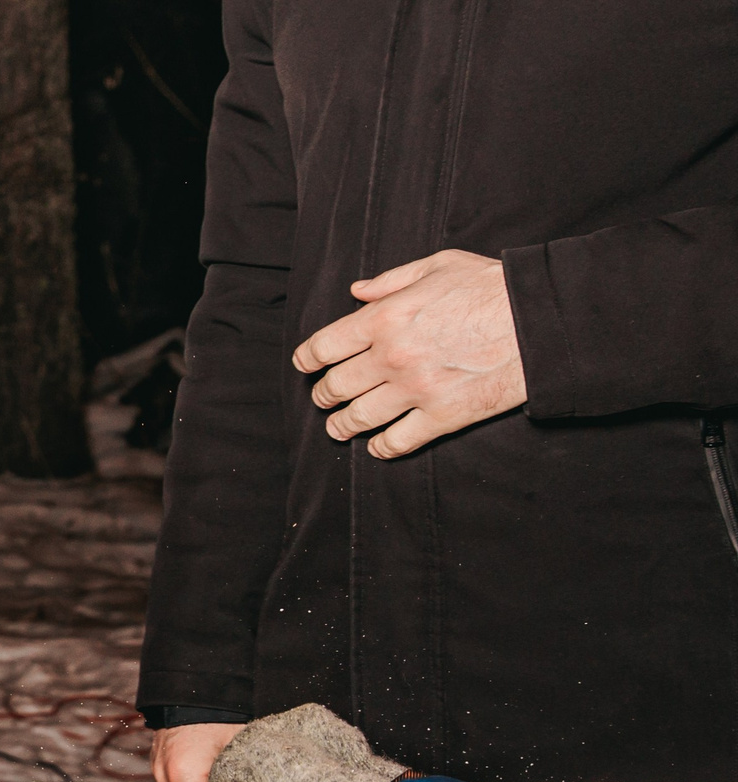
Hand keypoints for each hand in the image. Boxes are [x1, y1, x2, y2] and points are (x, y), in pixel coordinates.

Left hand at [293, 250, 525, 458]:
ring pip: (359, 419)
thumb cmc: (493, 287)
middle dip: (324, 395)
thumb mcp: (440, 266)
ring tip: (338, 428)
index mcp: (385, 318)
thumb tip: (356, 291)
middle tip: (324, 398)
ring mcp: (415, 390)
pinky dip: (382, 448)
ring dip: (342, 426)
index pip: (324, 347)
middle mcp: (392, 357)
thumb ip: (392, 279)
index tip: (306, 366)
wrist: (542, 320)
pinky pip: (397, 442)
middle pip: (335, 387)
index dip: (308, 359)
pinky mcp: (442, 416)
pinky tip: (378, 446)